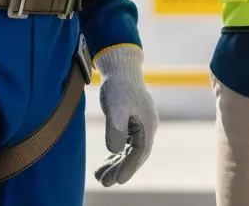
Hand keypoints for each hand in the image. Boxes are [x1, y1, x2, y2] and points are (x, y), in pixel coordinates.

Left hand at [93, 45, 158, 186]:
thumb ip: (116, 131)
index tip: (118, 181)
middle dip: (120, 169)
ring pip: (129, 150)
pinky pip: (125, 143)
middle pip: (135, 154)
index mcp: (148, 124)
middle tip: (104, 183)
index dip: (129, 168)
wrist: (120, 66)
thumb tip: (115, 151)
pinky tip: (105, 162)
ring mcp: (140, 124)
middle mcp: (147, 126)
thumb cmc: (119, 85)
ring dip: (116, 163)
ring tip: (100, 176)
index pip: (140, 153)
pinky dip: (116, 153)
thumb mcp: (116, 108)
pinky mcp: (131, 121)